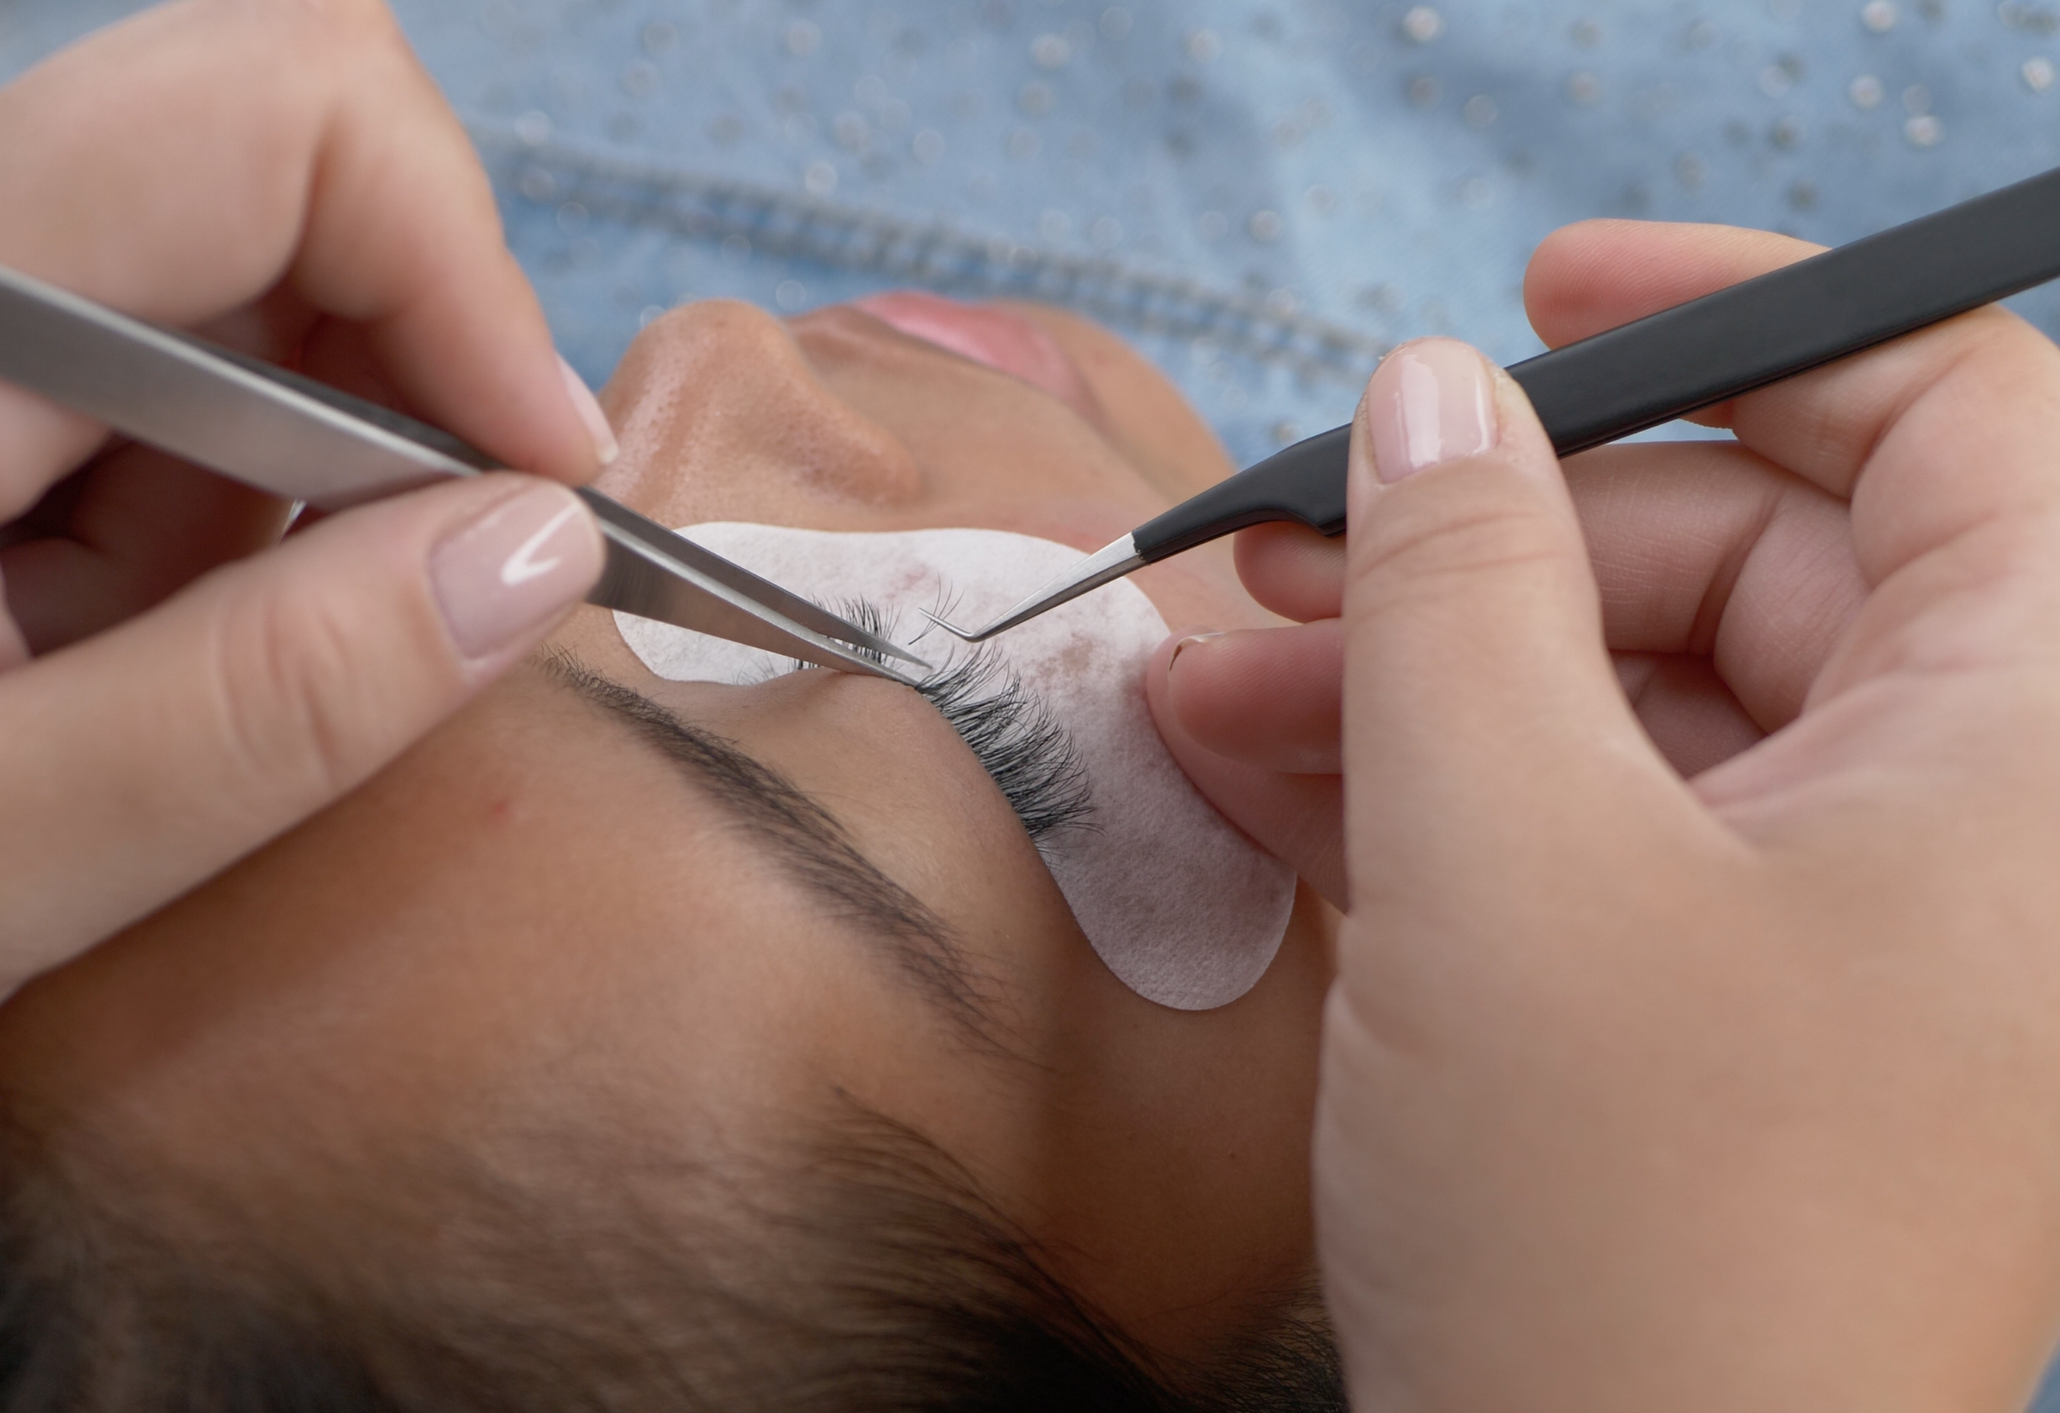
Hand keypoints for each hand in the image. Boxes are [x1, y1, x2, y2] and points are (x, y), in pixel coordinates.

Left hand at [0, 0, 610, 1179]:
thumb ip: (268, 707)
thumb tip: (535, 549)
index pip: (285, 114)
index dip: (466, 277)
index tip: (538, 491)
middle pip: (293, 154)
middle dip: (417, 366)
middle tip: (419, 594)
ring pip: (262, 262)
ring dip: (325, 456)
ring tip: (210, 665)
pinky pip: (188, 360)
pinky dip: (244, 498)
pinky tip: (139, 647)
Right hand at [1183, 231, 2059, 1407]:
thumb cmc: (1632, 1245)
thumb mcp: (1505, 854)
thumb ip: (1458, 585)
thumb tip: (1428, 401)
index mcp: (2037, 752)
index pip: (1946, 416)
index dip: (1738, 326)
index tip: (1534, 302)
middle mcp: (1985, 831)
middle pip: (1754, 565)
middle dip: (1498, 543)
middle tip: (1294, 546)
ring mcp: (1861, 940)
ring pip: (1648, 713)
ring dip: (1424, 679)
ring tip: (1216, 683)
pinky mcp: (1741, 1025)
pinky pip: (1606, 842)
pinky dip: (1444, 799)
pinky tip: (1265, 781)